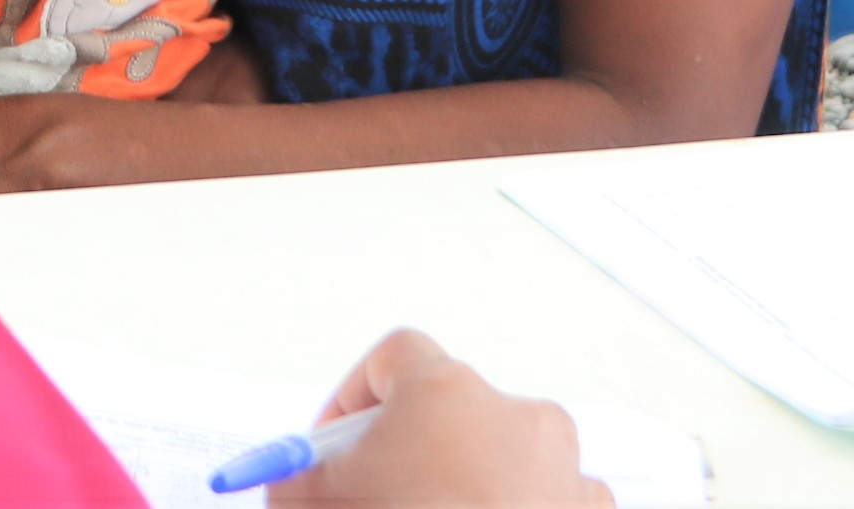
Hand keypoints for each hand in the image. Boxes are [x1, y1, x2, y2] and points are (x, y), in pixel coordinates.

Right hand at [276, 333, 606, 504]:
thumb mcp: (317, 499)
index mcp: (447, 391)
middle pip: (451, 407)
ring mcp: (561, 467)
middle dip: (413, 445)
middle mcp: (514, 416)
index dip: (356, 399)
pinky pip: (548, 496)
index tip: (338, 442)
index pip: (393, 359)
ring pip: (503, 451)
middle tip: (380, 488)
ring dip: (468, 479)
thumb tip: (292, 482)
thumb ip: (298, 477)